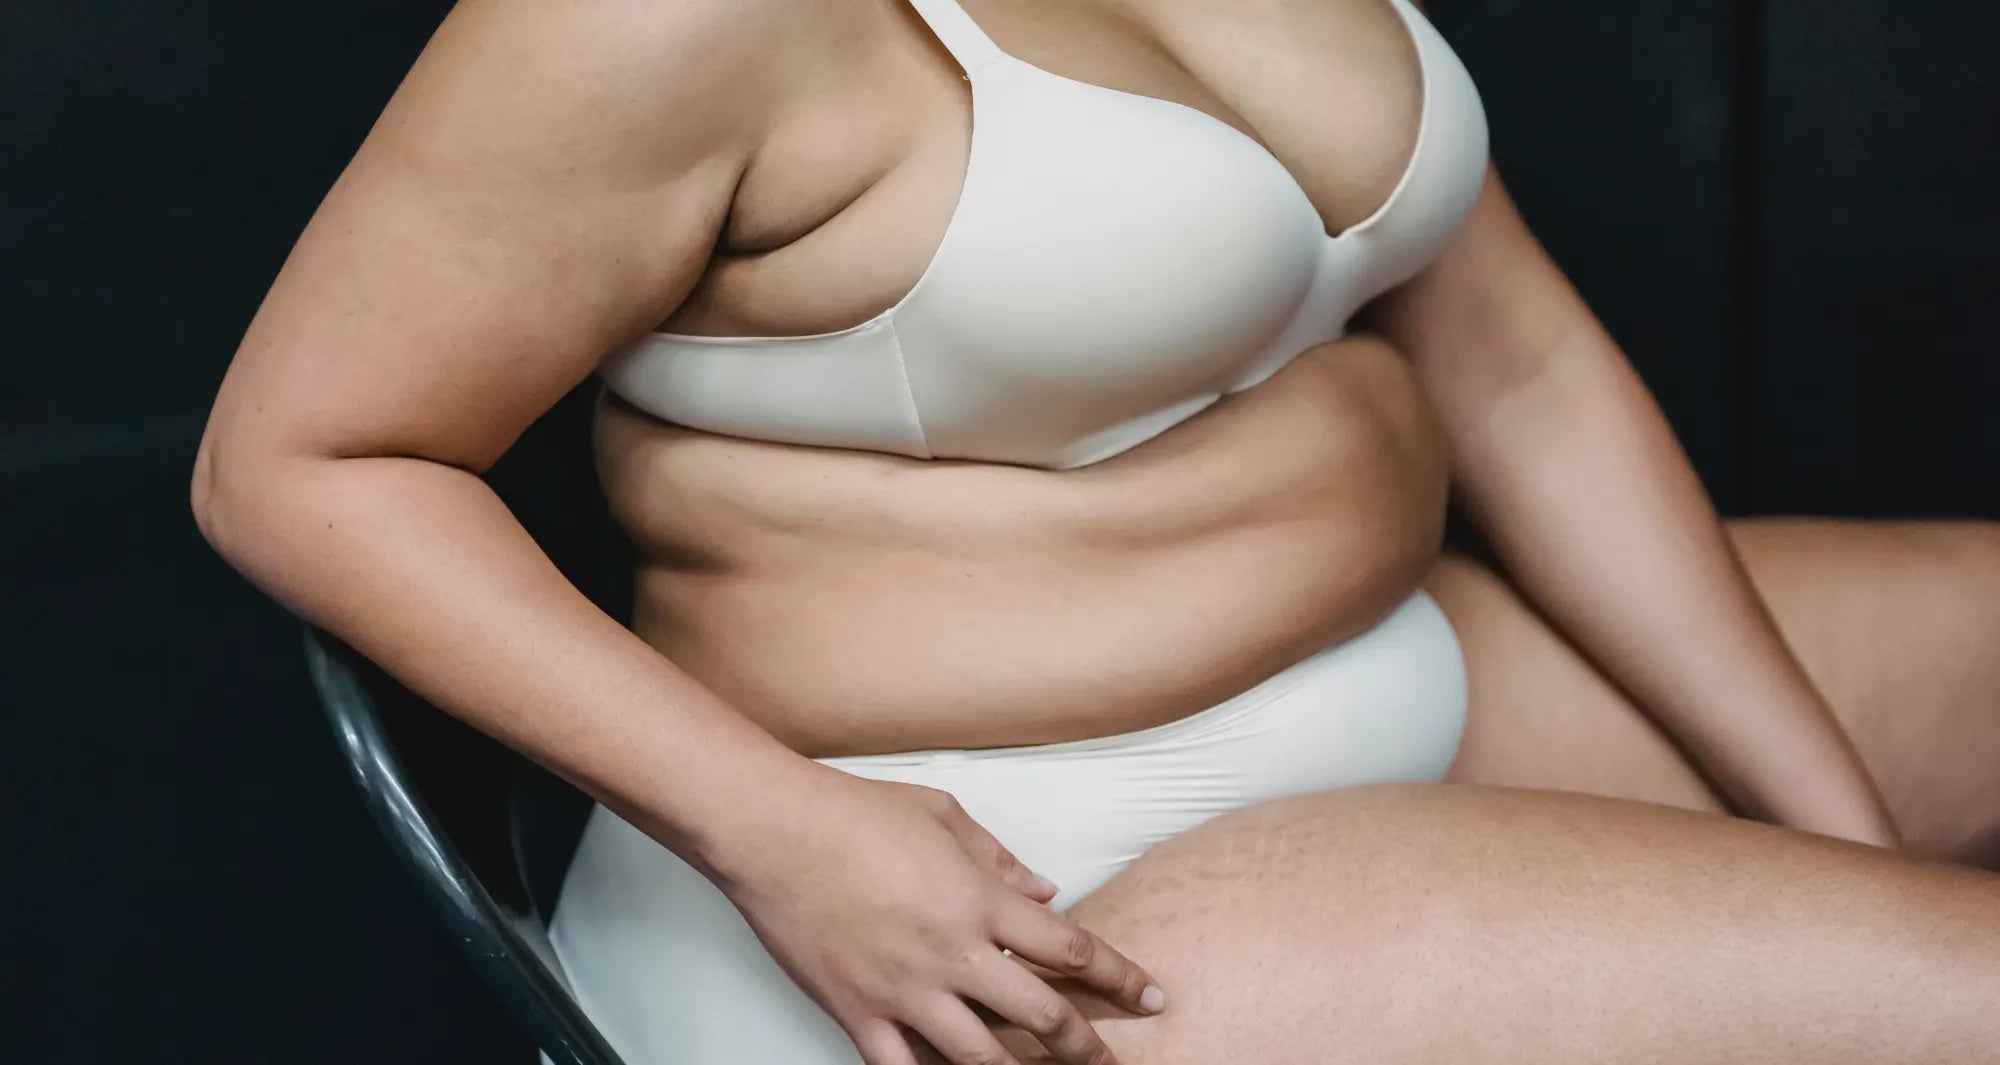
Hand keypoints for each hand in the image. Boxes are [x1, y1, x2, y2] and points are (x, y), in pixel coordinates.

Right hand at [706, 765, 1165, 1064]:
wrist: (774, 830)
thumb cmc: (855, 813)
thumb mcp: (944, 817)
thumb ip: (1001, 861)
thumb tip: (1044, 893)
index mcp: (979, 901)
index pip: (1071, 950)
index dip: (1120, 978)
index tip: (1152, 995)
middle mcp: (951, 953)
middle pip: (1040, 1017)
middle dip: (1086, 1046)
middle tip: (1110, 1061)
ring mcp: (903, 990)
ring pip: (980, 1059)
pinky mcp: (856, 1012)